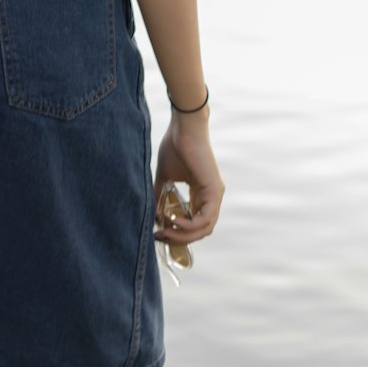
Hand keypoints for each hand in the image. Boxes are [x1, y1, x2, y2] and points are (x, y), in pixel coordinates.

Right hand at [153, 116, 224, 246]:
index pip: (195, 224)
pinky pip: (205, 218)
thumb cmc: (174, 146)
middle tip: (160, 237)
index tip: (159, 233)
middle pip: (200, 231)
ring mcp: (215, 195)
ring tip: (165, 230)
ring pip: (204, 229)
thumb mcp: (165, 176)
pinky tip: (173, 220)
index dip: (178, 233)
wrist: (183, 128)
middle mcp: (211, 197)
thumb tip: (152, 213)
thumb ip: (161, 194)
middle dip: (179, 238)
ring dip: (183, 234)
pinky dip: (189, 225)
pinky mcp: (214, 190)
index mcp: (201, 194)